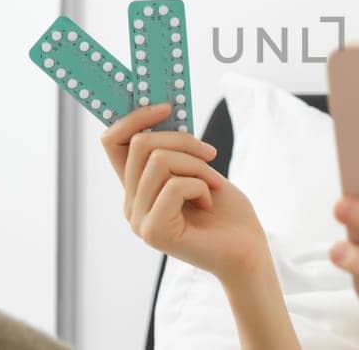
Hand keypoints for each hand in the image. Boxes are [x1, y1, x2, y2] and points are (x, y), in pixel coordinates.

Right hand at [100, 103, 267, 281]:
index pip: (112, 141)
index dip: (133, 117)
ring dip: (197, 166)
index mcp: (137, 188)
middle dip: (183, 141)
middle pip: (140, 144)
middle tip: (211, 156)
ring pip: (159, 161)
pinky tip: (209, 204)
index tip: (166, 106)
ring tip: (212, 185)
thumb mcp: (197, 170)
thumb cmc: (227, 212)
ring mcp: (138, 221)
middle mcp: (131, 204)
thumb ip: (173, 150)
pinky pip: (174, 186)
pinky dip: (201, 186)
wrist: (247, 252)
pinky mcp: (153, 232)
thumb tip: (161, 110)